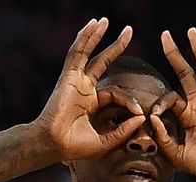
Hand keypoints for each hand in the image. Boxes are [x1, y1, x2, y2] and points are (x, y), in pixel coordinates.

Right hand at [35, 18, 145, 160]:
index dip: (130, 101)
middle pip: (102, 61)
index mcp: (92, 103)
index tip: (140, 112)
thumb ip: (124, 130)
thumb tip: (141, 117)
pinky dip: (85, 38)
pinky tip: (92, 25)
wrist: (54, 145)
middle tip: (129, 31)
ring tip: (106, 20)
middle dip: (116, 46)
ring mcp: (76, 81)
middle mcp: (84, 89)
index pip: (116, 94)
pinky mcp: (69, 77)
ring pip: (88, 52)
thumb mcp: (106, 140)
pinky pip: (77, 53)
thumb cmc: (75, 147)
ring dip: (97, 35)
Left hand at [151, 28, 195, 181]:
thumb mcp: (176, 154)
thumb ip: (163, 138)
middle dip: (174, 54)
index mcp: (185, 116)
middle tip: (164, 35)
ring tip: (190, 31)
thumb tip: (152, 117)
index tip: (154, 115)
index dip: (160, 103)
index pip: (169, 99)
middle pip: (184, 72)